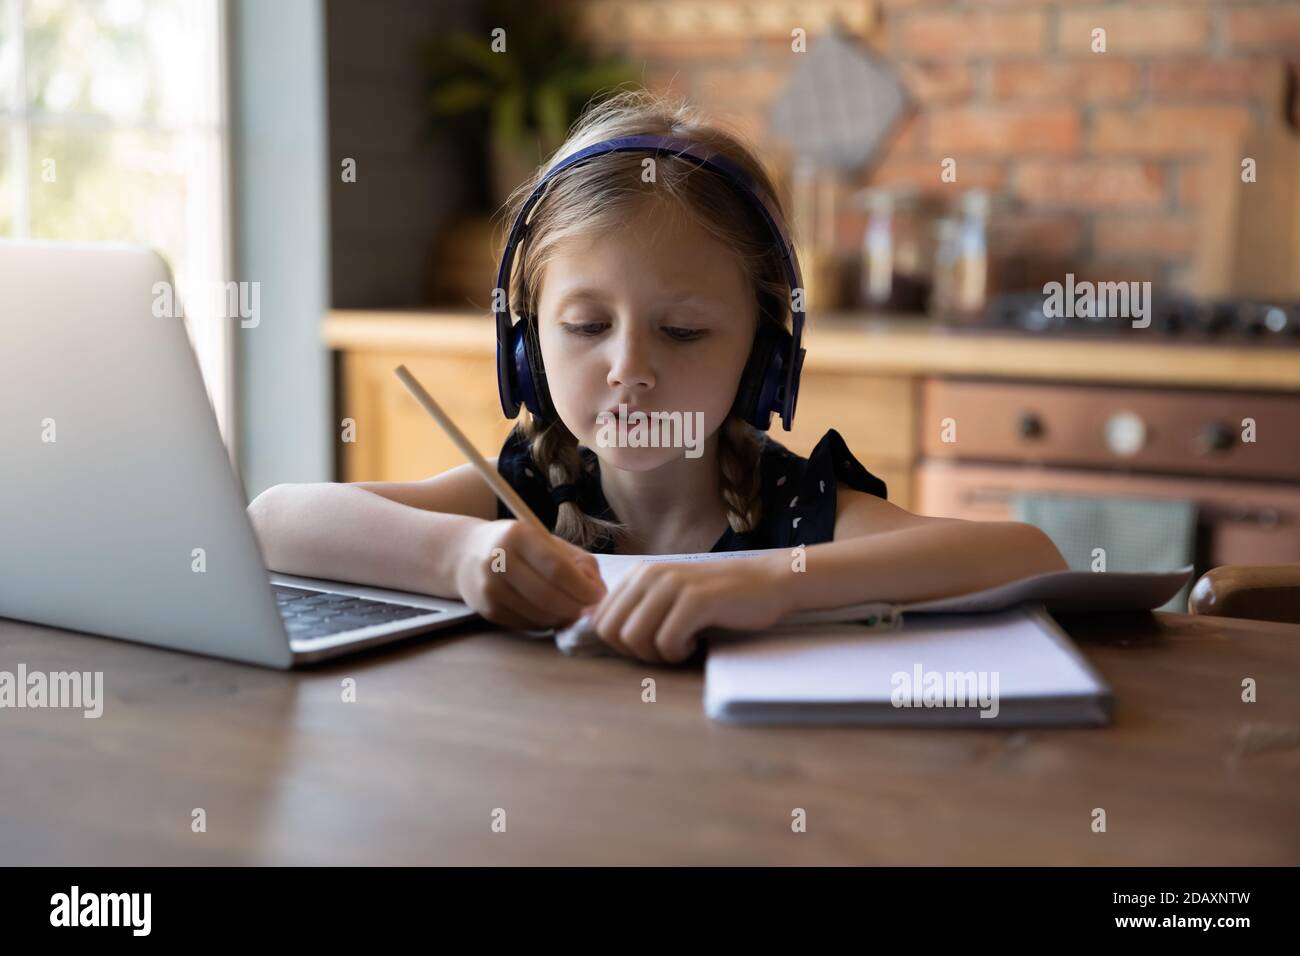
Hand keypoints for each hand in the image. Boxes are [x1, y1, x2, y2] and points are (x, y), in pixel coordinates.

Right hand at [455, 520, 605, 630]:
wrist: (469, 553)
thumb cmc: (521, 546)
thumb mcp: (550, 543)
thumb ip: (579, 564)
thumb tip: (599, 595)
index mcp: (519, 535)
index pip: (556, 568)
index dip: (582, 588)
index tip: (599, 598)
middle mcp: (499, 560)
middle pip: (547, 595)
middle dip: (576, 608)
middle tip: (590, 612)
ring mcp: (490, 587)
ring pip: (537, 614)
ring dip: (562, 618)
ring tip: (573, 612)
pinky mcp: (487, 609)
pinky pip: (526, 623)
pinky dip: (545, 623)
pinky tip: (552, 614)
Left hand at [585, 557, 793, 664]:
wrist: (767, 582)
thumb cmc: (718, 597)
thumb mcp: (668, 596)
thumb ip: (632, 606)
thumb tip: (588, 620)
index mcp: (639, 574)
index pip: (600, 620)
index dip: (621, 644)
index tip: (651, 642)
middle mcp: (650, 575)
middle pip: (612, 632)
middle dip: (635, 652)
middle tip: (665, 649)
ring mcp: (672, 585)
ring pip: (635, 638)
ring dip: (657, 655)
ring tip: (681, 645)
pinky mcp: (695, 600)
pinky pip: (666, 641)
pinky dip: (678, 652)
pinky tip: (695, 642)